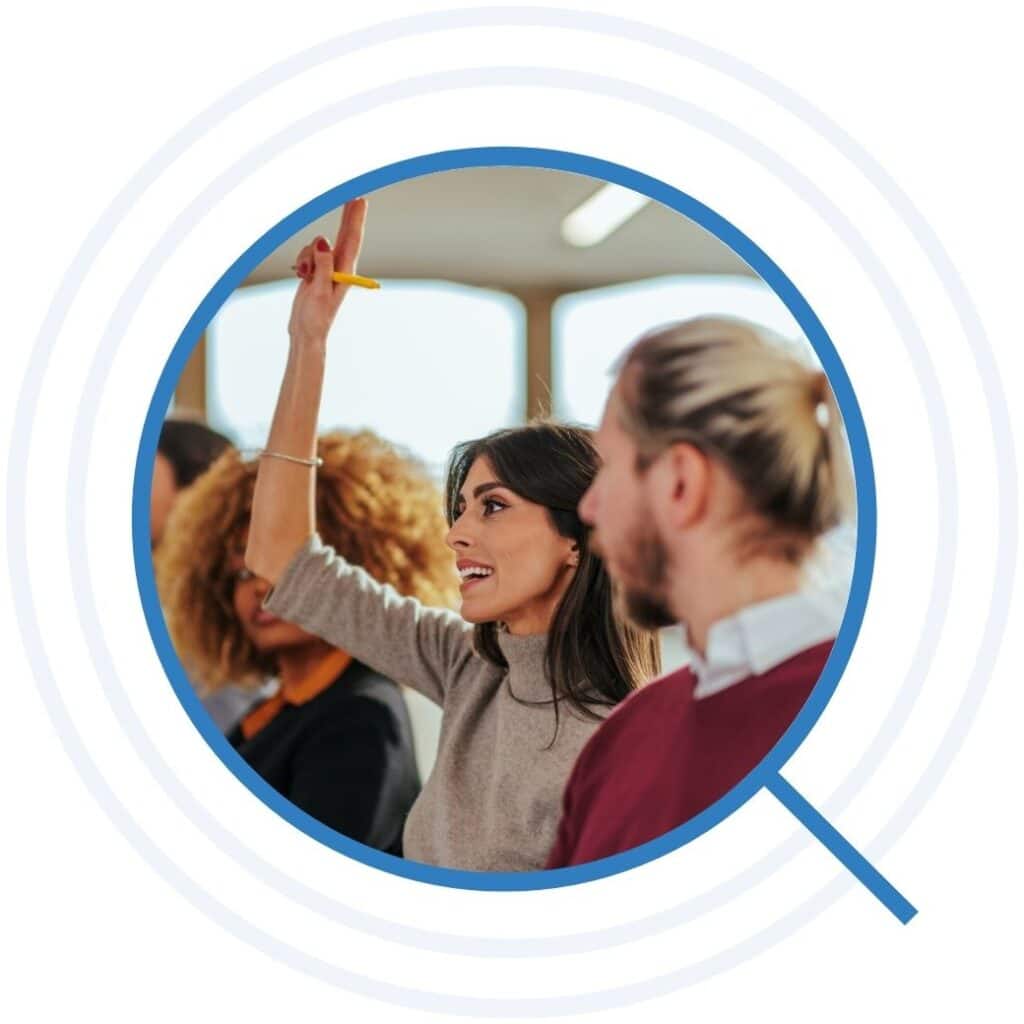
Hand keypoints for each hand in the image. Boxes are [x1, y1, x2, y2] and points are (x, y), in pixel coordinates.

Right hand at [288, 198, 367, 346]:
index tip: (359, 200)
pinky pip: (308, 255)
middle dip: (348, 215)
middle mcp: (339, 267)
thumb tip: (324, 241)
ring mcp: (327, 268)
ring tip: (305, 276)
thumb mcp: (320, 291)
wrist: (306, 331)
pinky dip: (301, 261)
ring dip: (306, 256)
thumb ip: (323, 265)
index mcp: (345, 271)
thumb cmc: (316, 317)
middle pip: (344, 234)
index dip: (355, 218)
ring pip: (316, 246)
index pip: (352, 239)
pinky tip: (302, 276)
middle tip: (355, 195)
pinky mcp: (316, 271)